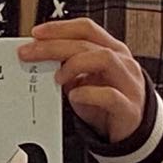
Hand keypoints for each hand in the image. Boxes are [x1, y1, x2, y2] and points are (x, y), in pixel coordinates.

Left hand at [19, 18, 146, 143]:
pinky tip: (74, 97)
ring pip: (104, 58)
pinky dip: (88, 94)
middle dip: (54, 46)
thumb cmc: (106, 105)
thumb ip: (68, 68)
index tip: (36, 34)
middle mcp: (123, 62)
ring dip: (75, 64)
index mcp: (112, 50)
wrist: (132, 134)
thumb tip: (39, 58)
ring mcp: (129, 83)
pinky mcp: (129, 107)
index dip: (60, 27)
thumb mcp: (85, 81)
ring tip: (57, 77)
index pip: (86, 28)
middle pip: (87, 42)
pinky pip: (110, 95)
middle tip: (30, 53)